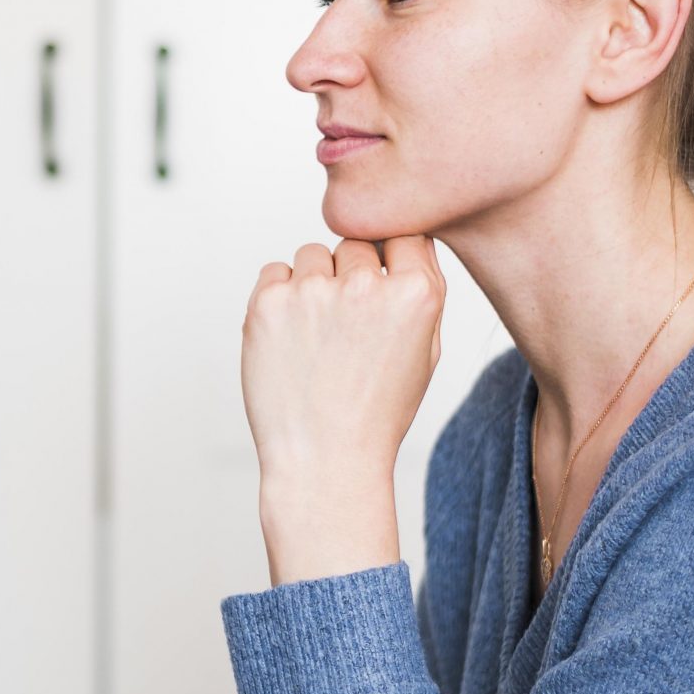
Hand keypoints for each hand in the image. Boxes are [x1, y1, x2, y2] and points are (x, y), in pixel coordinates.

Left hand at [240, 235, 445, 483]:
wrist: (324, 461)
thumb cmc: (376, 413)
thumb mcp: (425, 352)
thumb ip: (421, 289)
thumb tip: (406, 238)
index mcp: (416, 294)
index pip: (403, 233)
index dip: (390, 256)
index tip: (380, 282)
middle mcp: (365, 286)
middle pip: (355, 243)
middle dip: (351, 275)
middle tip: (346, 330)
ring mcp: (313, 291)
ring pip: (313, 255)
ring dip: (314, 284)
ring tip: (318, 339)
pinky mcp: (268, 303)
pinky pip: (275, 272)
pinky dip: (280, 297)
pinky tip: (291, 339)